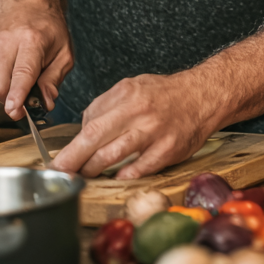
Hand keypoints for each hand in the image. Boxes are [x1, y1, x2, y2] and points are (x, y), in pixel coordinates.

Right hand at [0, 0, 72, 121]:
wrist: (26, 2)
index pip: (22, 73)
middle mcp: (6, 43)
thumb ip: (55, 79)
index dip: (18, 95)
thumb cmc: (48, 27)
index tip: (15, 111)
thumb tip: (46, 103)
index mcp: (31, 40)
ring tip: (21, 85)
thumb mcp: (64, 51)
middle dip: (9, 101)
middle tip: (25, 103)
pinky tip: (11, 76)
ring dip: (4, 95)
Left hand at [51, 71, 209, 179]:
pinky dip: (124, 175)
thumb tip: (85, 129)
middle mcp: (139, 111)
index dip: (71, 144)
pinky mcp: (167, 149)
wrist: (204, 95)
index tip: (59, 159)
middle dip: (71, 159)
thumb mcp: (135, 86)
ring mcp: (154, 131)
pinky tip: (117, 177)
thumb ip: (109, 105)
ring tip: (84, 176)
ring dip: (93, 169)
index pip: (89, 121)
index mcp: (128, 93)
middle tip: (58, 173)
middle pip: (94, 138)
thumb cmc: (167, 94)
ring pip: (112, 155)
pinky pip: (139, 168)